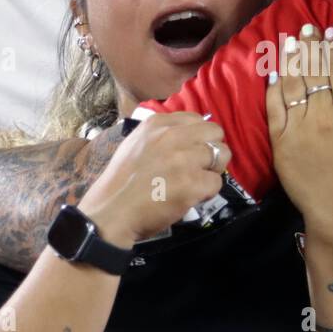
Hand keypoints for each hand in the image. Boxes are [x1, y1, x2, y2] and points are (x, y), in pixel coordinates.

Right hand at [76, 113, 230, 247]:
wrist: (111, 212)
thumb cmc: (120, 183)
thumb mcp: (136, 144)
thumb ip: (162, 136)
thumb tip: (191, 137)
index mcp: (157, 124)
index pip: (198, 119)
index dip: (199, 137)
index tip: (190, 152)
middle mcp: (173, 136)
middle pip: (216, 133)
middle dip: (212, 150)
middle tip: (199, 168)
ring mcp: (184, 159)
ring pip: (222, 156)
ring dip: (211, 171)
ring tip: (194, 183)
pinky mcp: (193, 183)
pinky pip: (217, 182)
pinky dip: (207, 193)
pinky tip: (190, 198)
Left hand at [266, 23, 332, 233]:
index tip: (329, 33)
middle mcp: (324, 114)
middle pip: (315, 71)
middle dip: (311, 46)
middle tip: (307, 28)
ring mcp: (300, 126)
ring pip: (294, 83)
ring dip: (292, 59)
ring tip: (291, 41)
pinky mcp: (281, 140)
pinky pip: (275, 106)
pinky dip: (274, 86)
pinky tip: (275, 71)